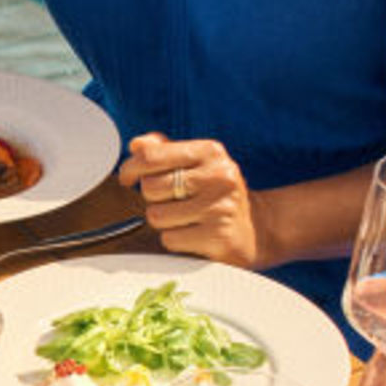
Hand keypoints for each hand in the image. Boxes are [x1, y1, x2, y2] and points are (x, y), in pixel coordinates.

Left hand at [120, 133, 261, 265]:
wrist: (257, 228)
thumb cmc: (217, 193)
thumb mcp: (197, 163)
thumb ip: (164, 150)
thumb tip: (136, 145)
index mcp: (210, 152)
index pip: (152, 155)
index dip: (130, 168)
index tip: (128, 178)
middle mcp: (219, 176)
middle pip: (151, 187)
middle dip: (153, 198)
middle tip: (171, 201)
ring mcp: (220, 207)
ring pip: (157, 215)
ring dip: (164, 221)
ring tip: (184, 218)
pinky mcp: (218, 237)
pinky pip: (170, 239)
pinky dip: (175, 240)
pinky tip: (193, 234)